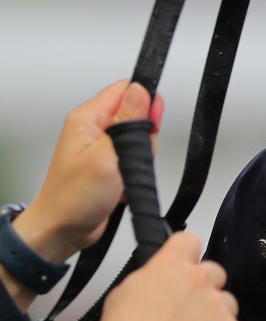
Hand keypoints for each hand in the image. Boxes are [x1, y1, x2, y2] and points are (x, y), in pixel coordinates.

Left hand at [11, 81, 161, 264]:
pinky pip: (137, 157)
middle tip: (129, 158)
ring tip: (123, 175)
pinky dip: (137, 170)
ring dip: (141, 158)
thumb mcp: (107, 156)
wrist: (62, 230)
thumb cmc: (74, 198)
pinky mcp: (109, 162)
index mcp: (87, 118)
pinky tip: (124, 182)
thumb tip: (141, 90)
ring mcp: (102, 146)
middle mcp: (93, 128)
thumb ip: (127, 122)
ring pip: (141, 138)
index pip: (127, 90)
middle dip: (144, 138)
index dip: (145, 104)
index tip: (148, 128)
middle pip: (138, 114)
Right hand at [90, 232, 250, 320]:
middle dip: (206, 289)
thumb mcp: (124, 291)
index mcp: (171, 265)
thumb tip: (159, 280)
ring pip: (229, 304)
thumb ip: (150, 277)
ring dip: (218, 317)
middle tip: (189, 309)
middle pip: (216, 273)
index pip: (190, 241)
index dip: (188, 254)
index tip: (186, 265)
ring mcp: (217, 305)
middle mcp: (199, 279)